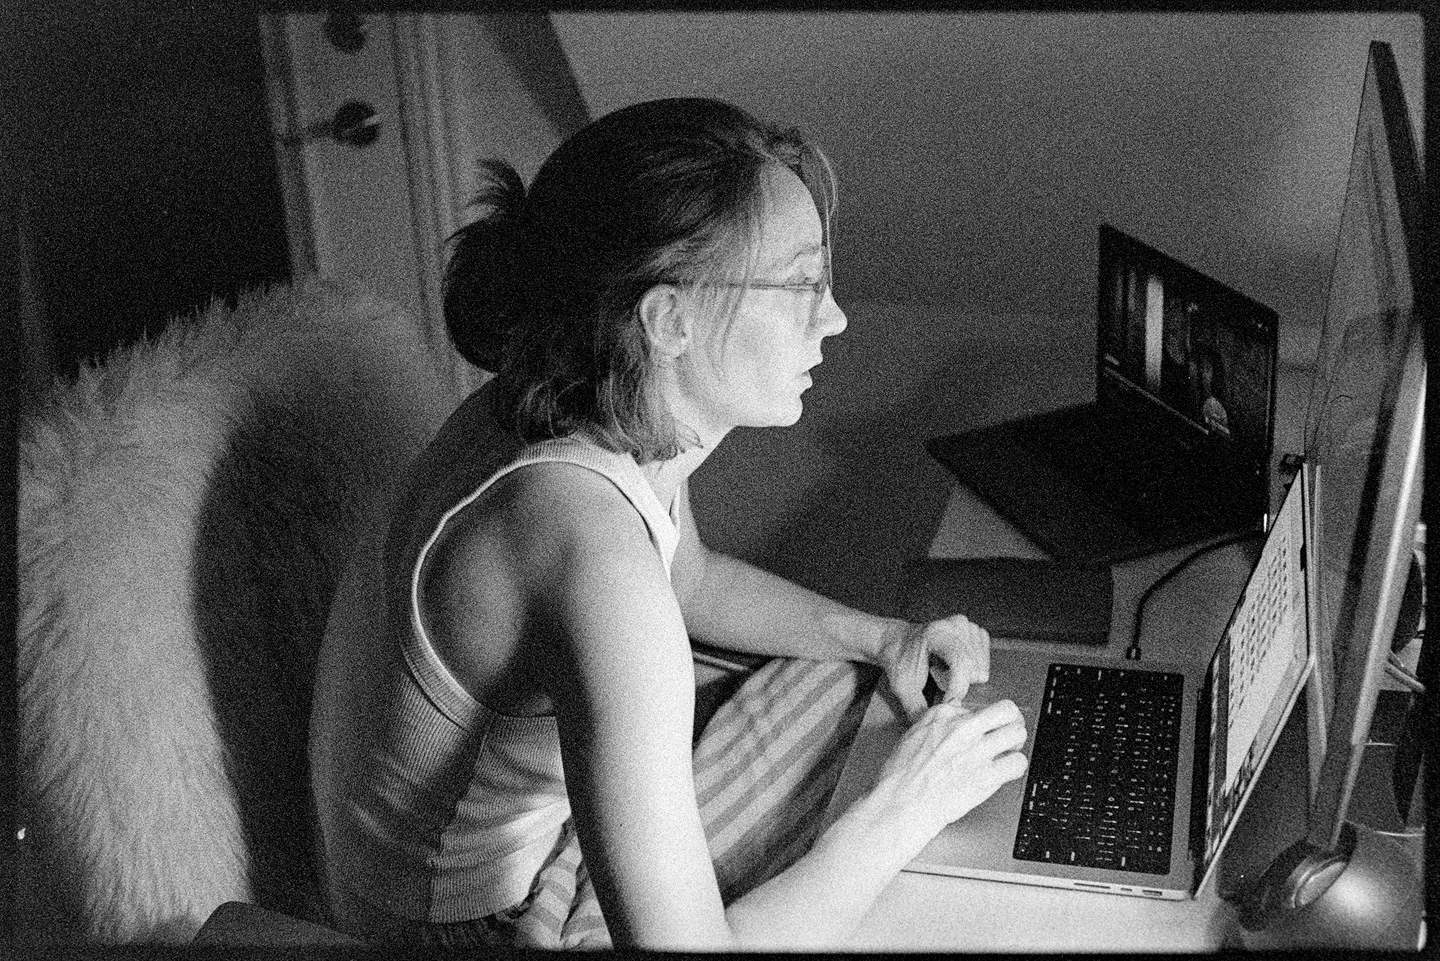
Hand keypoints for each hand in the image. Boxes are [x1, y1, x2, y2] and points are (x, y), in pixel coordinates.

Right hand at [873, 699, 1028, 833]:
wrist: (901, 803)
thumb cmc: (900, 776)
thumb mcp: (912, 734)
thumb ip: (937, 722)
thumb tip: (954, 716)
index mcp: (943, 716)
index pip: (979, 706)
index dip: (984, 721)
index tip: (983, 730)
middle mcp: (963, 729)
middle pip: (1008, 711)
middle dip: (1012, 721)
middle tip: (1008, 732)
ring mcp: (977, 751)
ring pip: (1018, 734)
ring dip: (1015, 744)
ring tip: (1008, 752)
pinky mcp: (987, 776)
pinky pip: (1018, 763)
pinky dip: (1015, 768)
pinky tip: (1004, 772)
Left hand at [880, 615, 989, 721]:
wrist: (898, 641)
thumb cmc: (900, 661)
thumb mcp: (902, 686)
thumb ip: (916, 708)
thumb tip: (930, 730)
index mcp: (936, 633)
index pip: (961, 663)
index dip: (958, 689)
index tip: (948, 704)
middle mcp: (956, 625)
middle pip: (974, 670)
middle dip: (957, 685)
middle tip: (937, 680)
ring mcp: (968, 626)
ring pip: (981, 668)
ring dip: (965, 678)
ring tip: (944, 671)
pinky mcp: (975, 630)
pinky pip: (985, 661)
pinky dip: (972, 670)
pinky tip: (954, 665)